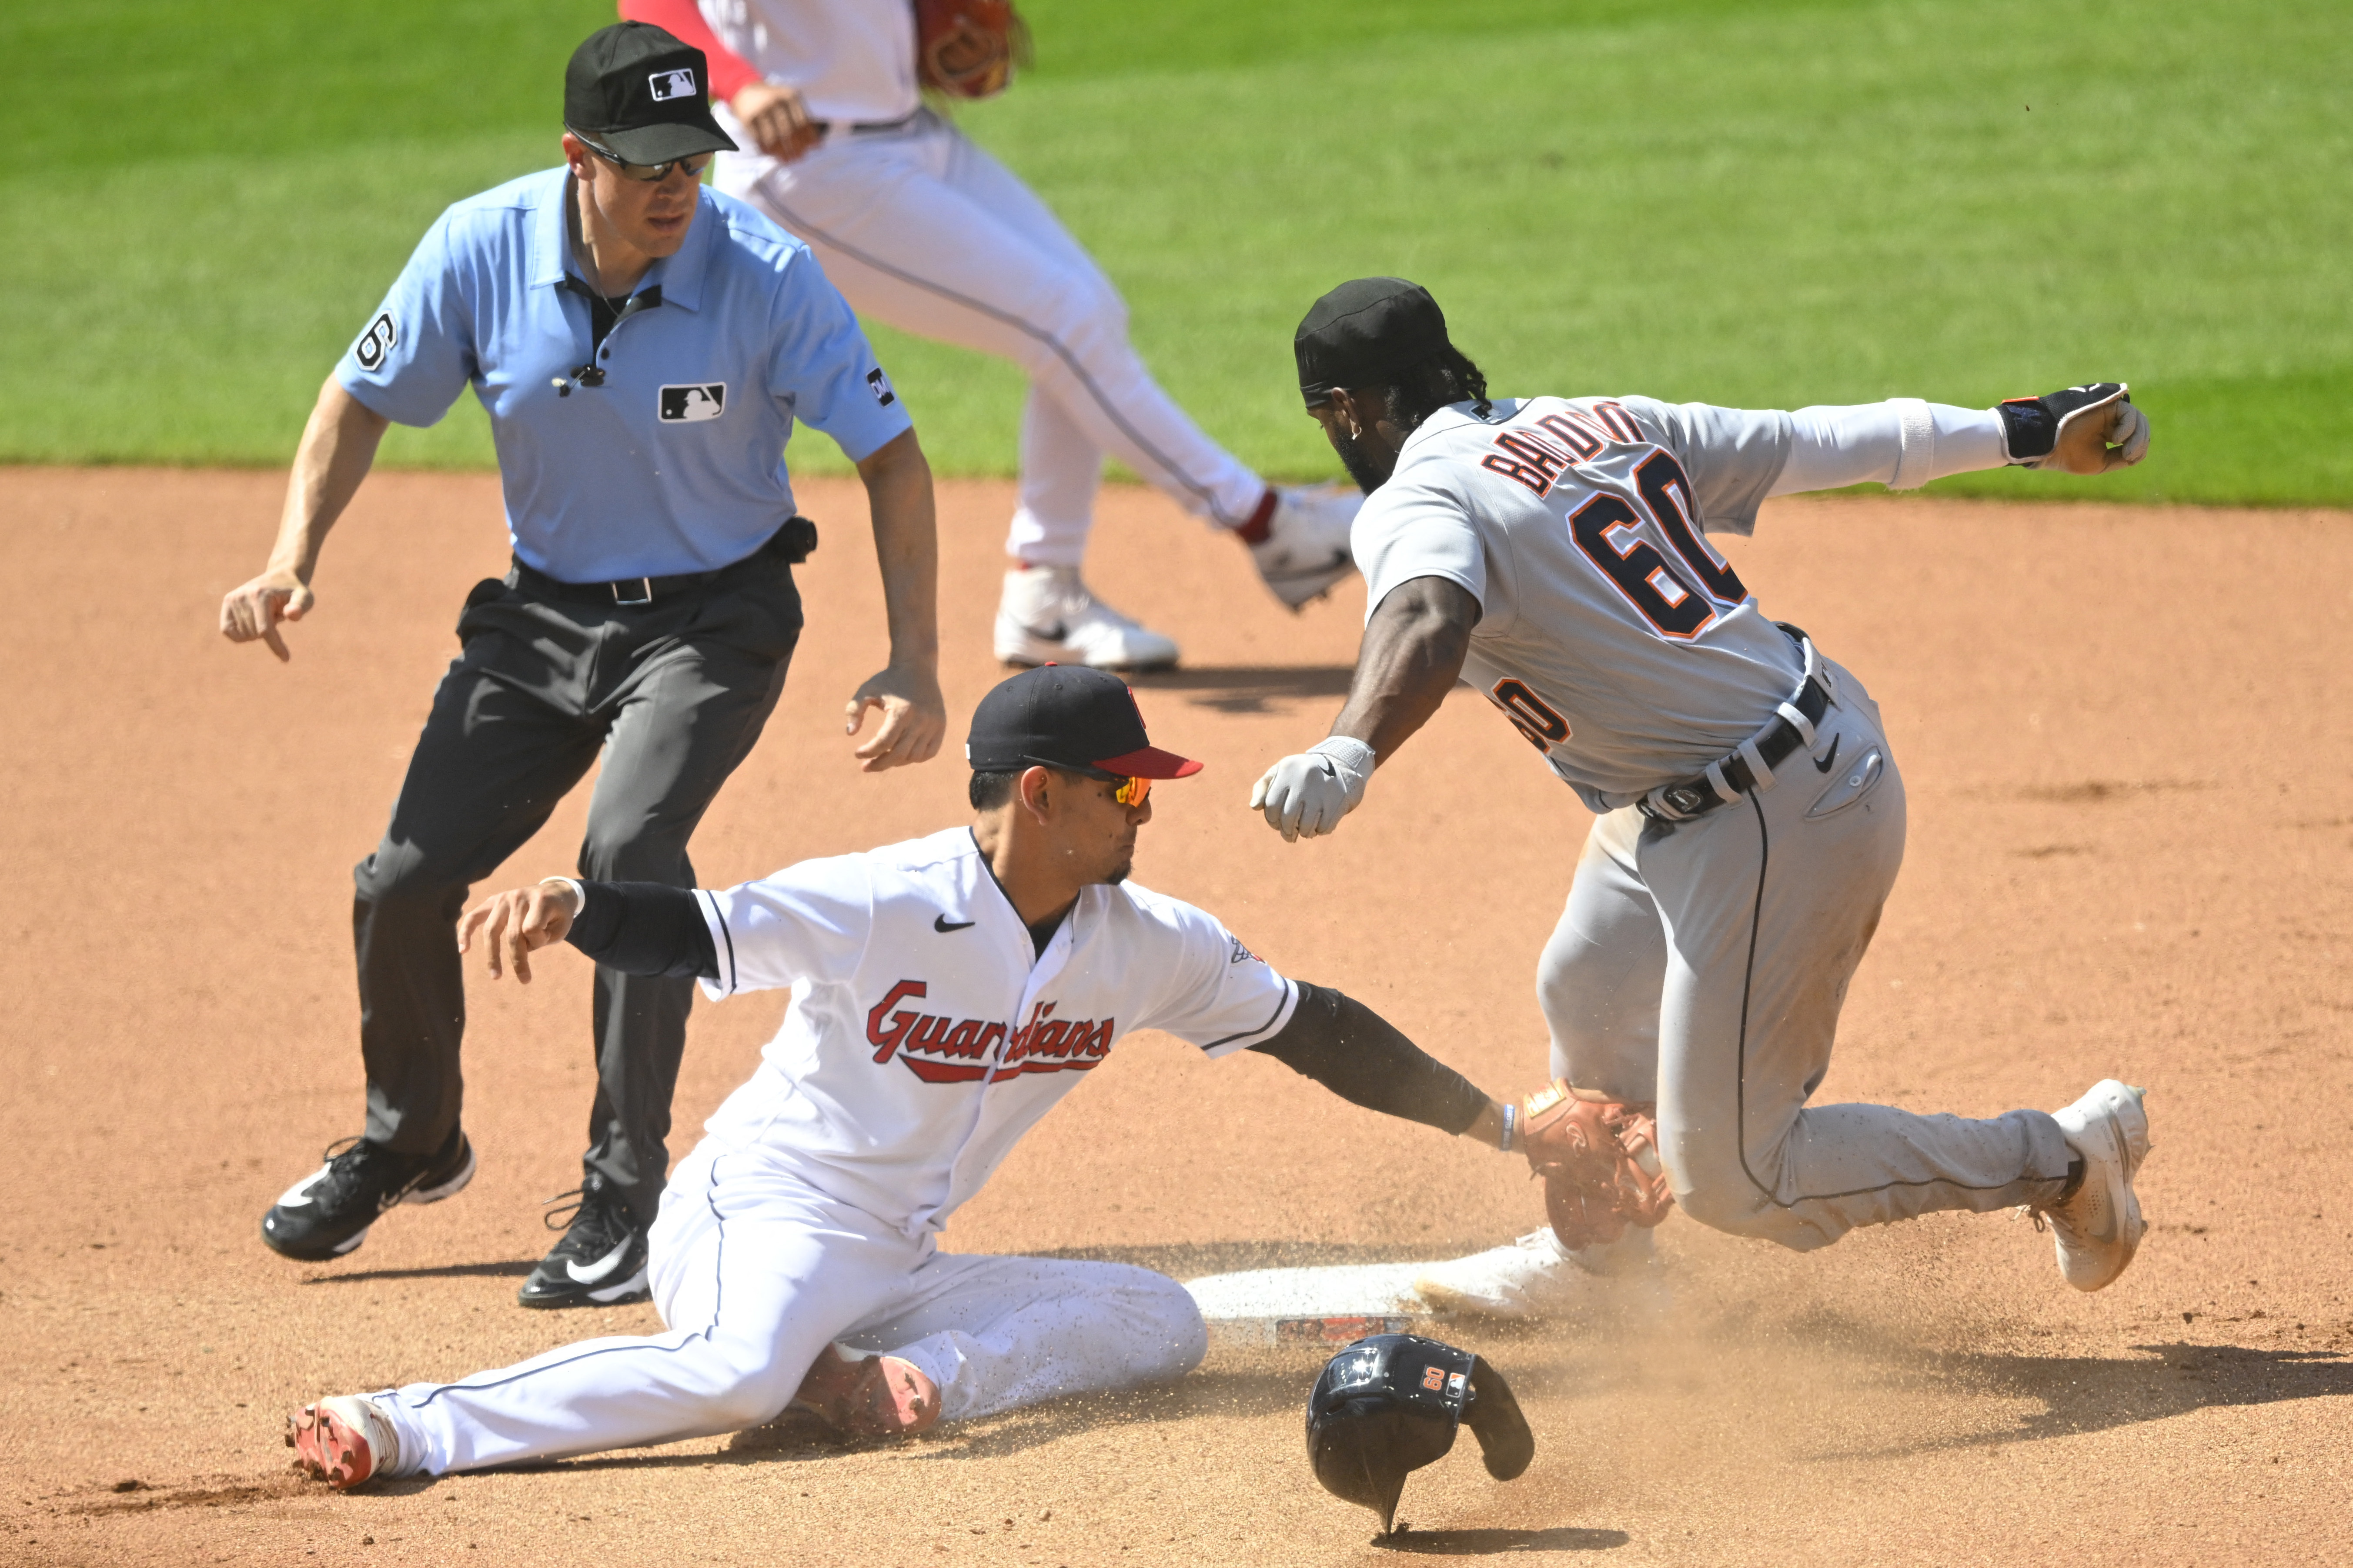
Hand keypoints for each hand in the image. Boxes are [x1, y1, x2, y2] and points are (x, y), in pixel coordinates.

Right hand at [219, 568, 313, 661]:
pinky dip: (241, 635)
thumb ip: (300, 606)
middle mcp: (242, 596)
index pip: (265, 630)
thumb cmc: (295, 591)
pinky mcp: (227, 603)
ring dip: (258, 631)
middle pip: (255, 634)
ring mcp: (232, 599)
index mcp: (259, 595)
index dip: (276, 646)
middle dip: (269, 632)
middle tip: (275, 614)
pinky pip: (227, 631)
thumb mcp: (304, 597)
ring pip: (243, 635)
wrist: (281, 577)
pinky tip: (253, 624)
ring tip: (266, 614)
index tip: (286, 658)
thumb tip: (292, 615)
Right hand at [456, 880, 581, 983]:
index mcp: (540, 900)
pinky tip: (463, 950)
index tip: (546, 939)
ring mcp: (503, 897)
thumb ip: (541, 939)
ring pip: (491, 930)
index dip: (540, 941)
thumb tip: (517, 948)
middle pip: (512, 934)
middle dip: (518, 960)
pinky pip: (473, 917)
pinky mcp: (492, 901)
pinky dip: (465, 933)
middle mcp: (519, 896)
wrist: (555, 892)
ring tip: (496, 976)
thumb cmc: (559, 914)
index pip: (532, 929)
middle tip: (525, 981)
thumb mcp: (561, 927)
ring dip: (493, 956)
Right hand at [731, 81, 820, 163]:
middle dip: (797, 148)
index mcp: (789, 96)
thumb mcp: (789, 100)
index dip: (810, 137)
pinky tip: (774, 154)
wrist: (744, 88)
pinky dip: (768, 150)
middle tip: (800, 157)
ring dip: (782, 153)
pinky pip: (760, 140)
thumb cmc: (773, 99)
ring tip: (788, 160)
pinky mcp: (748, 120)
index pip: (803, 122)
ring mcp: (761, 111)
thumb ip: (802, 117)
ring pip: (774, 139)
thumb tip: (817, 143)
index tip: (815, 148)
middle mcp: (775, 102)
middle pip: (789, 132)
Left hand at [845, 663, 945, 771]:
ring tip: (882, 759)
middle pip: (899, 754)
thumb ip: (854, 710)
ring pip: (914, 756)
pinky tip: (901, 756)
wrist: (917, 666)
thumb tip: (850, 734)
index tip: (857, 754)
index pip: (884, 742)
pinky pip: (929, 752)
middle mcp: (921, 719)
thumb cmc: (888, 679)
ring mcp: (934, 724)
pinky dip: (915, 758)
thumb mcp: (867, 689)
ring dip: (896, 762)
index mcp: (902, 711)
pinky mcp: (941, 726)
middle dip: (880, 764)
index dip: (868, 752)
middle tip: (866, 767)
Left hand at [1249, 737, 1375, 840]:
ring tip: (1302, 832)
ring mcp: (1321, 789)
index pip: (1271, 805)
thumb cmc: (1299, 773)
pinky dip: (1319, 831)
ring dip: (1302, 833)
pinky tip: (1316, 828)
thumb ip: (1262, 788)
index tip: (1276, 823)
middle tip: (1288, 835)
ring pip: (1306, 825)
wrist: (1337, 764)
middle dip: (1286, 831)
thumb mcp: (1279, 773)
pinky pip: (1324, 826)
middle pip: (1288, 817)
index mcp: (1287, 770)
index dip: (1271, 819)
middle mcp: (1304, 778)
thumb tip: (1254, 807)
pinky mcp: (1337, 799)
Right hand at [2043, 389, 2151, 473]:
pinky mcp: (2106, 404)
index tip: (2128, 459)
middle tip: (2129, 455)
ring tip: (2126, 450)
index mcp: (2109, 433)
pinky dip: (2128, 427)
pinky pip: (2128, 413)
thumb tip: (2140, 453)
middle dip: (2141, 442)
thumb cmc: (2070, 456)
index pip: (2136, 437)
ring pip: (2138, 419)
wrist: (2051, 446)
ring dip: (2138, 437)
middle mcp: (2111, 420)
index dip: (2139, 448)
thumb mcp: (2102, 462)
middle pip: (2140, 426)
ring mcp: (2109, 411)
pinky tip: (2116, 439)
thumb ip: (2122, 458)